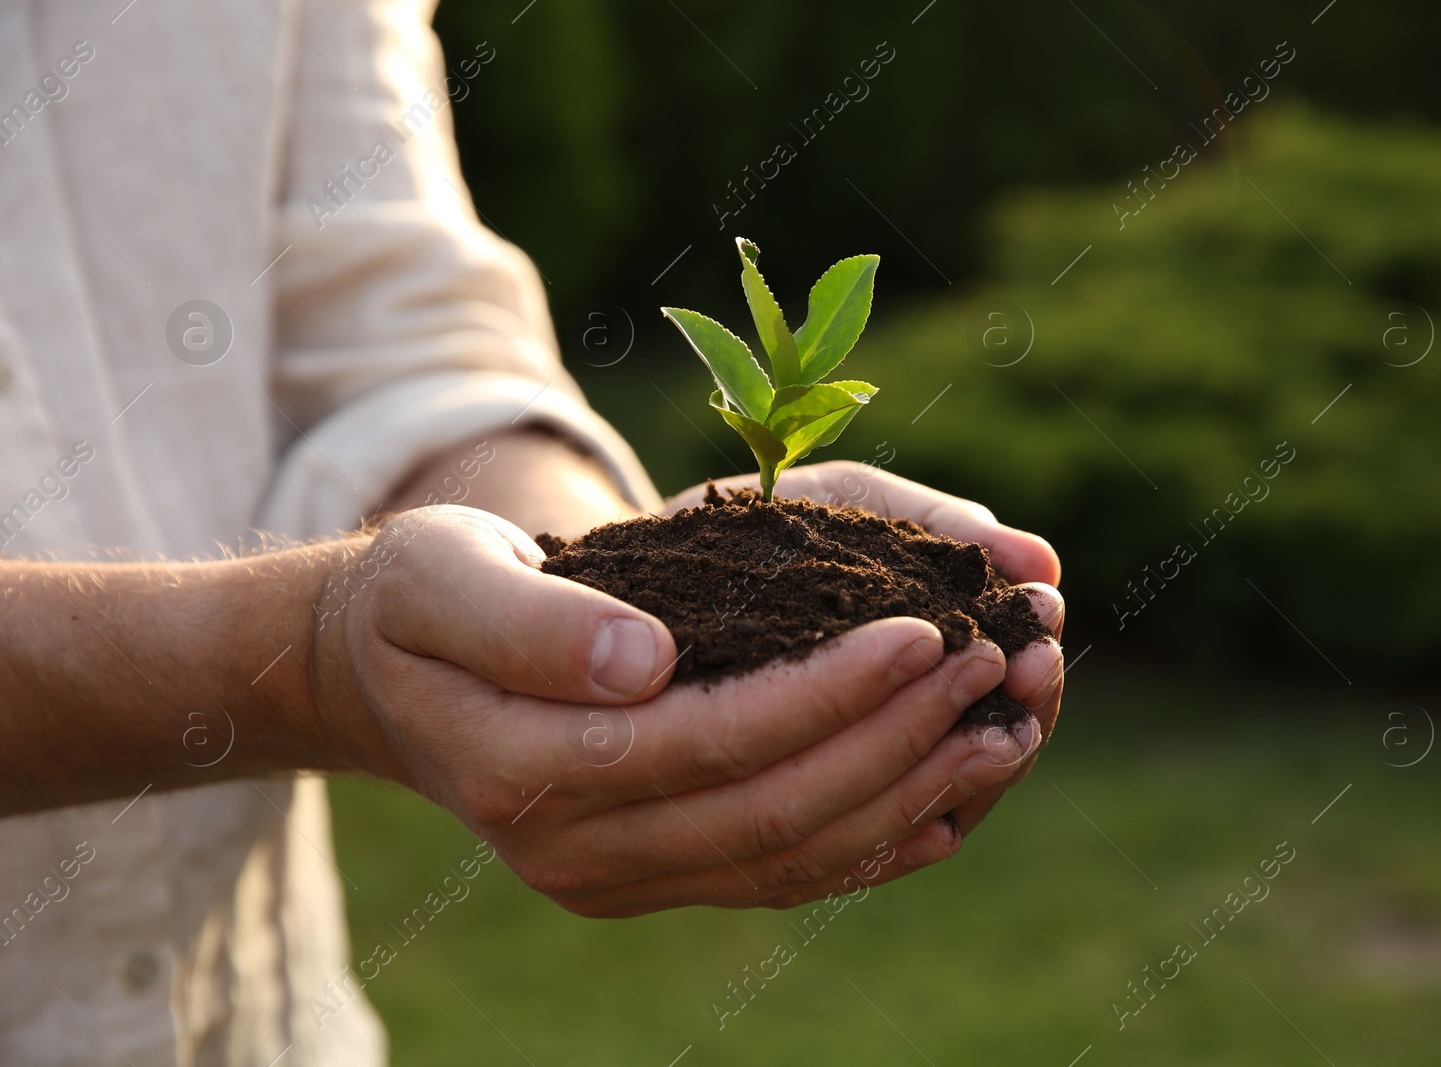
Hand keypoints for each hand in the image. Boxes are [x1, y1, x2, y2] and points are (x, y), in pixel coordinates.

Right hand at [310, 505, 1035, 915]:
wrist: (389, 678)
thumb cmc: (419, 601)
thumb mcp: (441, 576)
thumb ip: (531, 622)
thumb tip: (648, 661)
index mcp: (526, 771)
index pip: (711, 740)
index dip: (828, 693)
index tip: (925, 630)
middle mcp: (577, 851)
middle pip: (774, 808)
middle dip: (898, 737)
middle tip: (995, 660)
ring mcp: (618, 877)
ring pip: (795, 855)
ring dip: (913, 793)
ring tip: (1007, 725)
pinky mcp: (655, 877)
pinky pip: (784, 875)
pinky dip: (877, 839)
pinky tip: (952, 796)